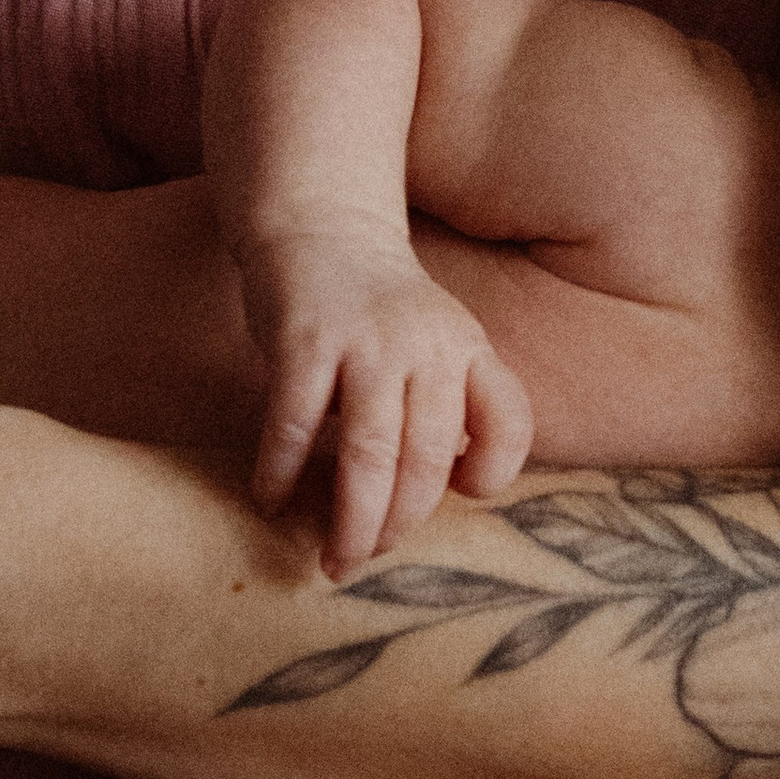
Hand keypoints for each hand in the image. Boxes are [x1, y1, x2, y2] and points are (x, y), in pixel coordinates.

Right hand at [241, 224, 534, 573]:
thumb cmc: (377, 308)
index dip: (493, 471)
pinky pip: (293, 423)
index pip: (509, 420)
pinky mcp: (304, 339)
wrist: (320, 220)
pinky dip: (280, 471)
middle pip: (428, 459)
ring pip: (368, 454)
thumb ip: (443, 405)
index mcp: (468, 348)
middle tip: (366, 558)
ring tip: (334, 558)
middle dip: (399, 525)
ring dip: (351, 519)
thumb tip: (420, 504)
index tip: (460, 495)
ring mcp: (366, 341)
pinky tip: (270, 500)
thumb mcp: (436, 341)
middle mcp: (427, 344)